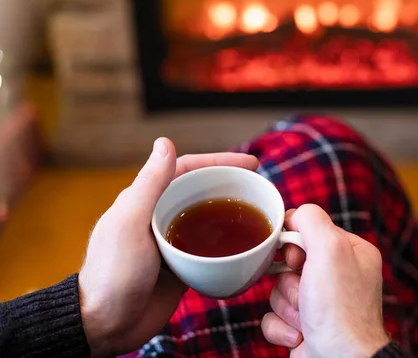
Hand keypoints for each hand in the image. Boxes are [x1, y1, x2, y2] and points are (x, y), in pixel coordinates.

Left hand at [79, 138, 257, 356]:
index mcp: (146, 200)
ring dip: (234, 215)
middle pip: (202, 192)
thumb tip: (165, 141)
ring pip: (210, 220)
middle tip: (261, 186)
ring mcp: (173, 242)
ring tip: (261, 215)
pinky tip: (249, 248)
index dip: (219, 161)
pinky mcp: (183, 266)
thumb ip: (149, 184)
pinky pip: (212, 249)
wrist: (106, 326)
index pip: (187, 170)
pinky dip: (231, 245)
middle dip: (232, 185)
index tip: (250, 162)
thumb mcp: (130, 223)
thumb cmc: (113, 273)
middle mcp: (160, 217)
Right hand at [261, 204, 389, 357]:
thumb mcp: (330, 248)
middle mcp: (338, 276)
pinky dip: (282, 326)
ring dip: (287, 305)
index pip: (310, 229)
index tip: (296, 256)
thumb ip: (311, 219)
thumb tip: (294, 217)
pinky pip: (274, 315)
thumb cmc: (340, 309)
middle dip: (290, 280)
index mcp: (351, 252)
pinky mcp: (305, 325)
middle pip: (289, 261)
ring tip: (307, 317)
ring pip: (279, 289)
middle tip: (304, 291)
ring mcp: (321, 303)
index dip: (294, 242)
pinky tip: (302, 333)